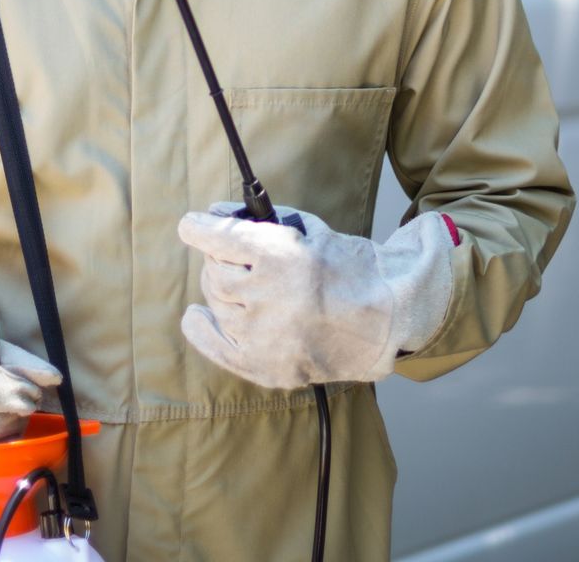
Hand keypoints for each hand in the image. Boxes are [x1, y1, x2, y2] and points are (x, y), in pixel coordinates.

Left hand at [177, 203, 457, 388]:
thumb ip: (259, 220)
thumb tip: (214, 214)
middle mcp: (267, 296)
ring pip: (217, 304)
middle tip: (240, 258)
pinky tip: (198, 317)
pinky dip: (201, 329)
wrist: (387, 318)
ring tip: (249, 286)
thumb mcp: (309, 230)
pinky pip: (215, 346)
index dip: (199, 229)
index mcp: (280, 256)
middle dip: (221, 260)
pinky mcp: (265, 365)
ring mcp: (264, 335)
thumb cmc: (351, 269)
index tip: (191, 225)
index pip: (217, 238)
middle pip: (215, 272)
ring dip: (225, 290)